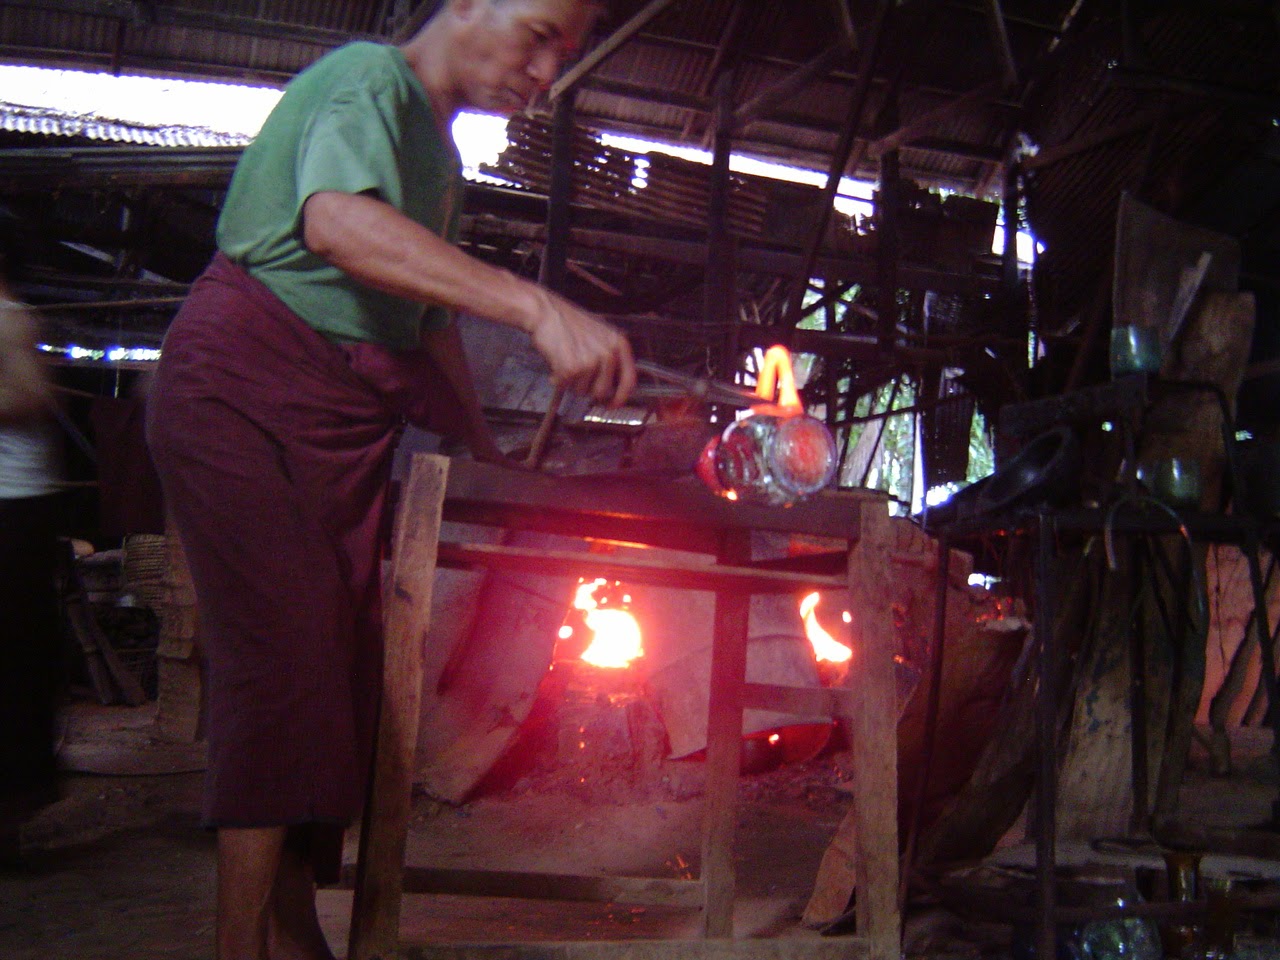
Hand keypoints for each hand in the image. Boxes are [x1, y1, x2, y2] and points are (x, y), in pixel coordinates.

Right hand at [526, 288, 635, 405]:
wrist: (546, 311)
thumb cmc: (569, 323)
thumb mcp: (600, 335)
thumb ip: (610, 356)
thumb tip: (611, 388)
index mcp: (619, 344)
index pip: (628, 379)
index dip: (621, 397)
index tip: (613, 405)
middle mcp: (608, 353)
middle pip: (602, 392)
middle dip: (587, 389)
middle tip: (577, 376)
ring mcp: (591, 361)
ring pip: (582, 391)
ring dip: (571, 383)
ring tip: (565, 362)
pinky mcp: (572, 368)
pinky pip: (565, 386)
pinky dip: (557, 379)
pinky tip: (555, 364)